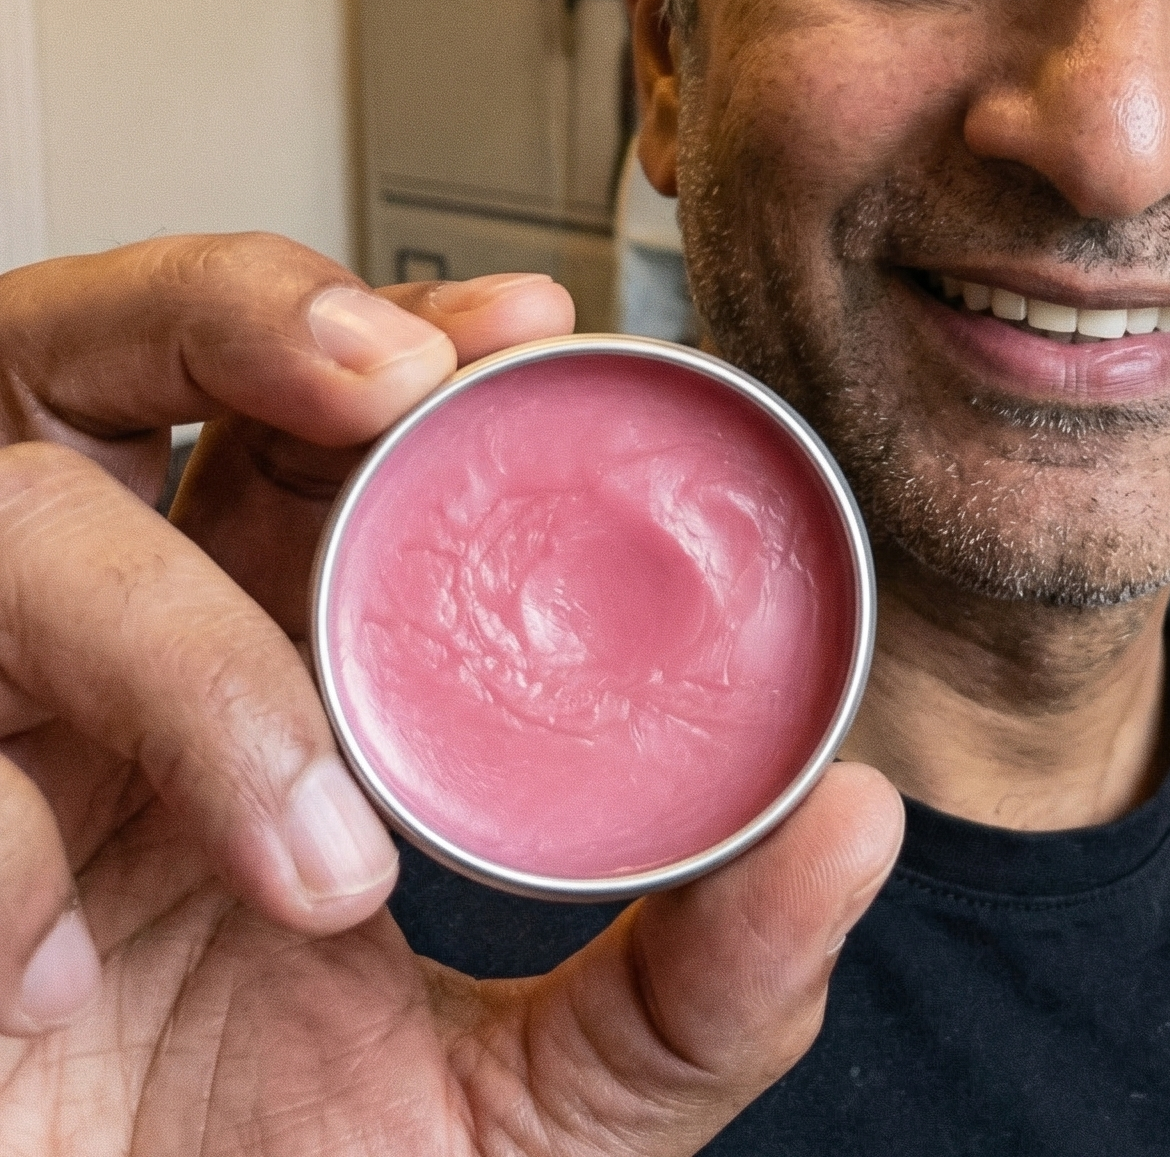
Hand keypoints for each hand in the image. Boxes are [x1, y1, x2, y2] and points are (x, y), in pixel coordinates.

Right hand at [0, 234, 901, 1152]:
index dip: (388, 328)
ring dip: (174, 638)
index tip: (529, 316)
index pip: (293, 420)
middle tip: (390, 376)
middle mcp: (86, 670)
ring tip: (315, 850)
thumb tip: (866, 823)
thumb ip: (694, 987)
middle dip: (238, 311)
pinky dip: (2, 859)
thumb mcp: (535, 1112)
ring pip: (7, 525)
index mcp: (245, 666)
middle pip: (99, 356)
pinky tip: (61, 995)